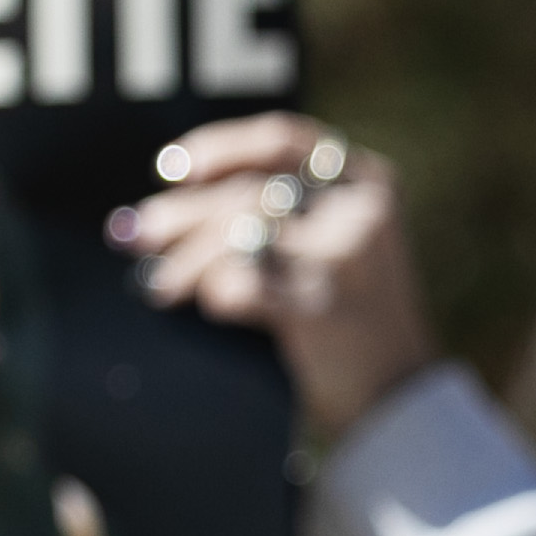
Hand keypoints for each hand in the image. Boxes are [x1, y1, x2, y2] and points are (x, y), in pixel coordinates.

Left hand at [120, 114, 433, 436]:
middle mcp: (361, 211)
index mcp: (368, 181)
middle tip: (137, 234)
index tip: (173, 169)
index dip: (221, 148)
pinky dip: (217, 293)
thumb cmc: (350, 315)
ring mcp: (346, 260)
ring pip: (242, 235)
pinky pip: (244, 287)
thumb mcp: (339, 242)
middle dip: (184, 214)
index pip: (282, 140)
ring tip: (159, 285)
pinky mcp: (323, 311)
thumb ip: (285, 210)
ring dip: (187, 261)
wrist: (398, 395)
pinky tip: (208, 305)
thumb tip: (173, 199)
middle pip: (251, 193)